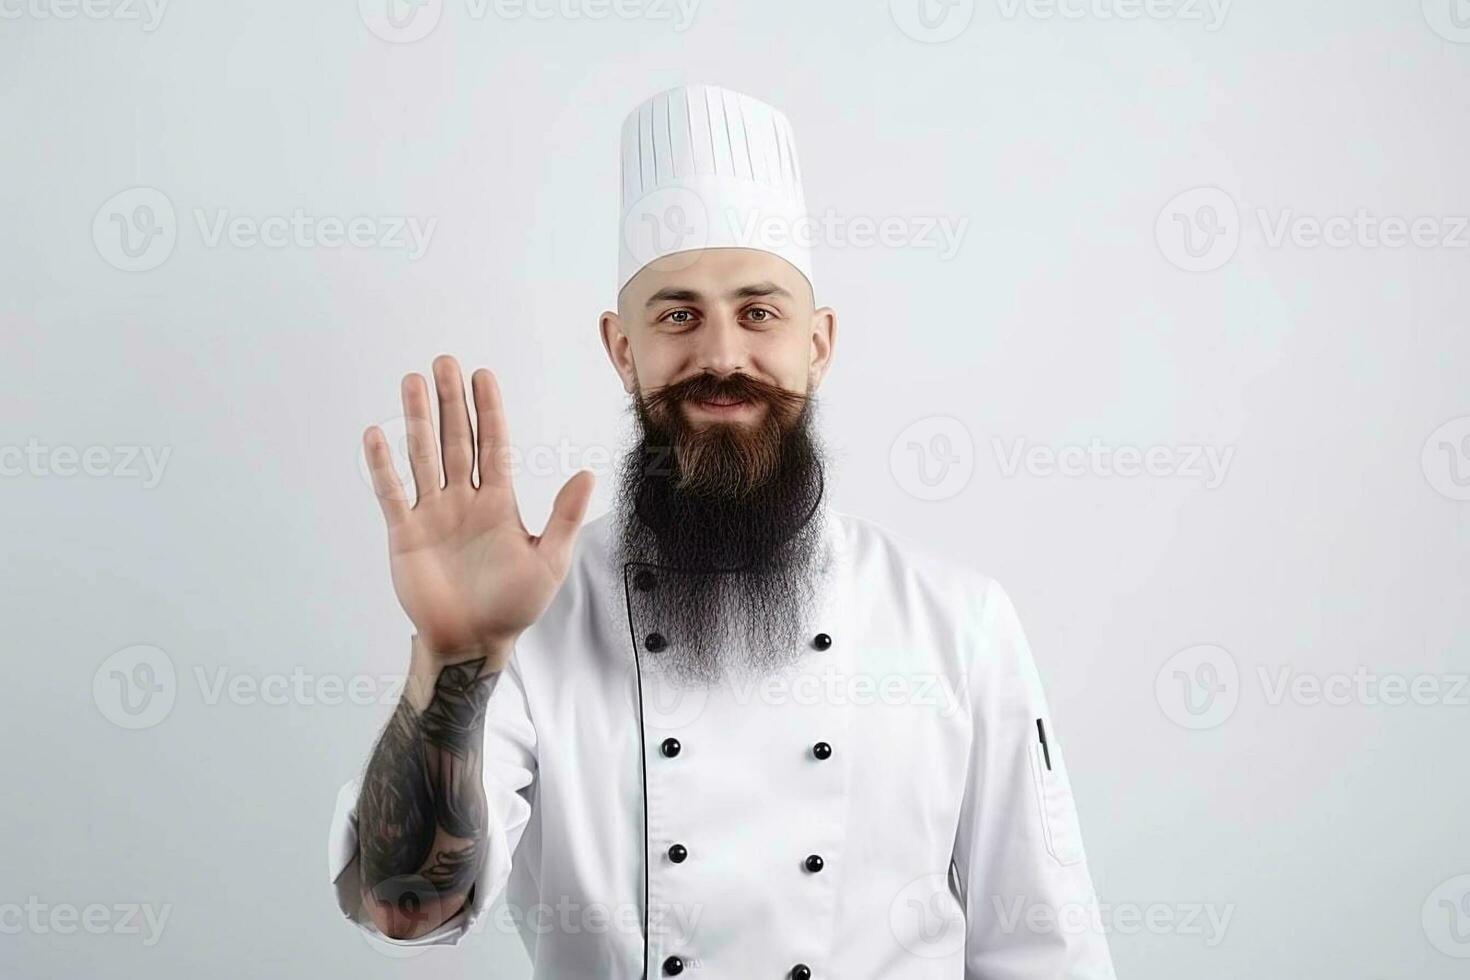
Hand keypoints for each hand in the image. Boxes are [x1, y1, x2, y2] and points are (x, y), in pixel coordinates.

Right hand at [362, 355, 594, 666]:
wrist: (473, 641)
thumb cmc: (514, 605)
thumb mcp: (550, 561)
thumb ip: (564, 517)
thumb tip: (586, 474)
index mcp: (499, 502)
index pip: (493, 445)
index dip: (488, 411)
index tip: (483, 376)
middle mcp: (464, 500)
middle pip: (455, 440)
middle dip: (450, 402)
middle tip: (445, 362)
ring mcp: (433, 513)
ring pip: (423, 456)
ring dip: (416, 420)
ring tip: (412, 381)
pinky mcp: (406, 534)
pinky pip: (392, 493)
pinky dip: (383, 466)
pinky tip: (376, 435)